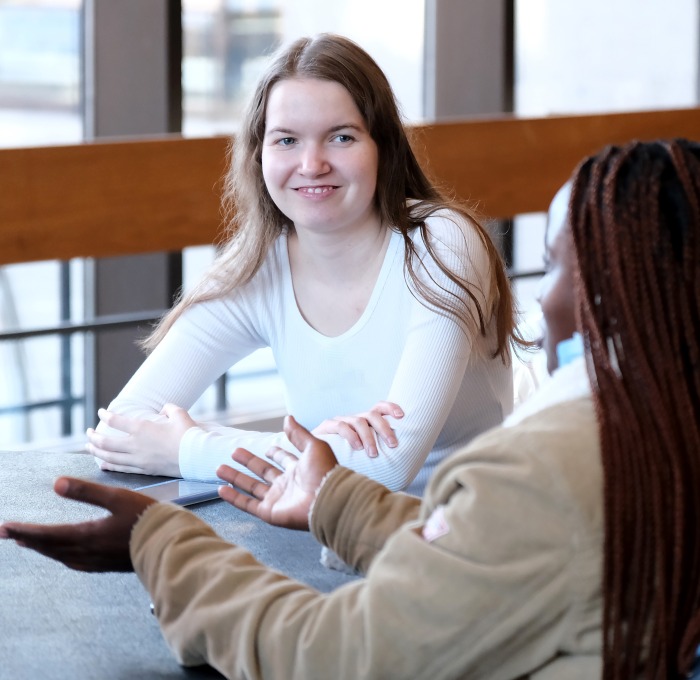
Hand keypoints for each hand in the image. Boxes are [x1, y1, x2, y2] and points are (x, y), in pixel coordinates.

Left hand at [0, 477, 155, 571]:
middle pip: (50, 547)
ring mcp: (97, 561)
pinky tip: (66, 555)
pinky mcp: (107, 565)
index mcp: (87, 535)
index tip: (4, 528)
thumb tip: (56, 484)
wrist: (169, 545)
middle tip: (9, 534)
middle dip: (27, 539)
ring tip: (30, 543)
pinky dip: (62, 556)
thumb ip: (86, 491)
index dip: (23, 531)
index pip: (46, 534)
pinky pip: (76, 563)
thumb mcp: (117, 497)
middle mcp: (87, 552)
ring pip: (61, 556)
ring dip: (43, 548)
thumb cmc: (146, 518)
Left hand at [86, 403, 194, 475]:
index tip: (101, 412)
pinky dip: (108, 465)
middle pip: (106, 442)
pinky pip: (121, 468)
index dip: (106, 415)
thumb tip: (163, 409)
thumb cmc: (189, 434)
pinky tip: (102, 464)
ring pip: (110, 457)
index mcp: (142, 428)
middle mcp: (136, 444)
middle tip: (88, 432)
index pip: (116, 421)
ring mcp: (138, 459)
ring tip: (88, 447)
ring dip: (96, 452)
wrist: (196, 456)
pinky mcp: (144, 470)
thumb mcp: (179, 414)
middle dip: (93, 437)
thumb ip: (168, 409)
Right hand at [216, 415, 337, 530]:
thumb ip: (298, 433)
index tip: (267, 448)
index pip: (284, 459)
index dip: (276, 453)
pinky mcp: (270, 512)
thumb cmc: (325, 472)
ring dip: (235, 478)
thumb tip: (288, 418)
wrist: (327, 500)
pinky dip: (234, 498)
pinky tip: (221, 489)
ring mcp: (278, 499)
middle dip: (249, 462)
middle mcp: (287, 484)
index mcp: (299, 468)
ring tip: (219, 468)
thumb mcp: (313, 446)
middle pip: (263, 471)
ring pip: (251, 487)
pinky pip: (248, 505)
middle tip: (234, 452)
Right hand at [312, 401, 403, 456]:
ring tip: (373, 454)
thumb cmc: (345, 458)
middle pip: (372, 414)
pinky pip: (341, 426)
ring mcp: (341, 420)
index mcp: (365, 421)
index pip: (379, 407)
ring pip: (359, 421)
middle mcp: (354, 418)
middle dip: (384, 428)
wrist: (315, 456)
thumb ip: (379, 452)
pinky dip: (351, 436)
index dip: (391, 407)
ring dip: (369, 437)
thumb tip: (402, 463)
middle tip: (393, 444)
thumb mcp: (364, 452)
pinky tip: (357, 447)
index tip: (402, 416)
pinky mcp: (327, 426)